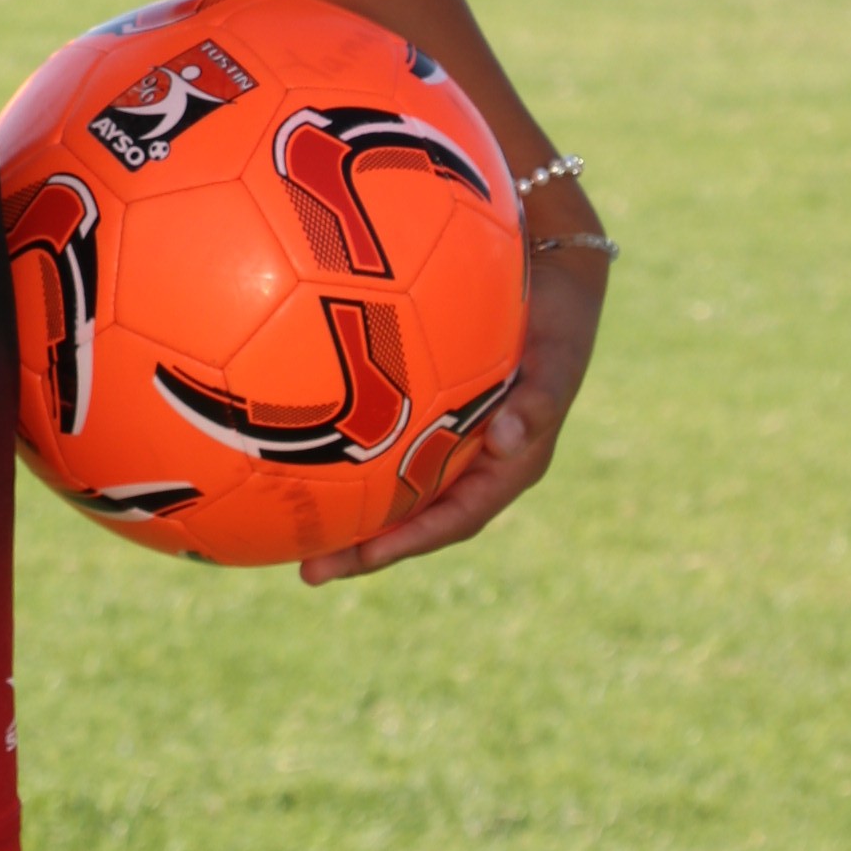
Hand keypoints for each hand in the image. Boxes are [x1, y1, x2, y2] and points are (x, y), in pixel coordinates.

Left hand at [299, 248, 607, 586]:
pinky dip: (350, 459)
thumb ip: (538, 399)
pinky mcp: (431, 413)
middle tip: (310, 571)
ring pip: (396, 489)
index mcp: (509, 466)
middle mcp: (477, 464)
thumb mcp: (556, 356)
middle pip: (415, 519)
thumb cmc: (556, 318)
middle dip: (365, 549)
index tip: (365, 558)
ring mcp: (453, 441)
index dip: (411, 542)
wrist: (551, 278)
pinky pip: (387, 444)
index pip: (455, 519)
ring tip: (294, 534)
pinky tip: (300, 452)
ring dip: (351, 514)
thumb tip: (509, 437)